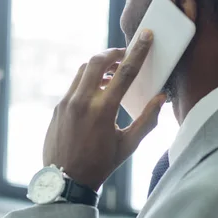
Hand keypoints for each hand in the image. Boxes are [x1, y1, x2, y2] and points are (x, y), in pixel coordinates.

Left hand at [43, 29, 165, 190]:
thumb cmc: (100, 164)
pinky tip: (96, 91)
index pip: (124, 72)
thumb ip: (147, 120)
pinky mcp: (57, 108)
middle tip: (124, 55)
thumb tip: (160, 98)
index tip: (146, 36)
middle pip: (97, 61)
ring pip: (82, 70)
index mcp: (103, 111)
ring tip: (112, 74)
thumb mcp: (129, 145)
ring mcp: (66, 103)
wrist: (65, 181)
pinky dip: (86, 81)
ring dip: (98, 66)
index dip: (138, 51)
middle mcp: (82, 102)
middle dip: (113, 52)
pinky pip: (74, 85)